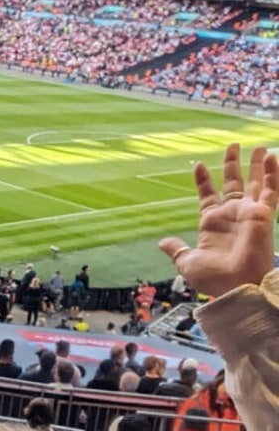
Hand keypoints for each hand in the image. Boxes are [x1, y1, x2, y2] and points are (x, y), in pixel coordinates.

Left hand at [159, 143, 277, 297]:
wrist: (236, 285)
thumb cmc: (213, 277)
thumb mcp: (187, 262)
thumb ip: (177, 249)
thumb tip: (162, 243)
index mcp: (212, 224)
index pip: (208, 196)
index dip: (203, 181)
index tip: (198, 165)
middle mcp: (231, 215)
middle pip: (233, 183)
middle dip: (232, 165)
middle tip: (233, 145)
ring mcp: (249, 213)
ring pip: (255, 183)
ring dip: (256, 164)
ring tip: (259, 146)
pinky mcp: (264, 214)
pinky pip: (271, 190)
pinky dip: (272, 173)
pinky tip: (271, 157)